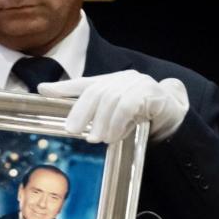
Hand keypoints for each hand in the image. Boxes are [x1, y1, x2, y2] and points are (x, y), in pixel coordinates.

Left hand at [38, 70, 188, 142]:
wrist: (176, 116)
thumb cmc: (142, 117)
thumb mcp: (115, 118)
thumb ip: (95, 116)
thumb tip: (70, 124)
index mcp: (112, 82)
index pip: (84, 83)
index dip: (62, 87)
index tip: (42, 91)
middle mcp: (123, 79)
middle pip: (96, 91)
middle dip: (81, 111)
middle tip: (72, 130)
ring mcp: (138, 83)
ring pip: (111, 99)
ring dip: (101, 122)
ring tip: (96, 139)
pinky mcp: (152, 92)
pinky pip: (129, 105)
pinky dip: (118, 122)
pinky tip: (114, 136)